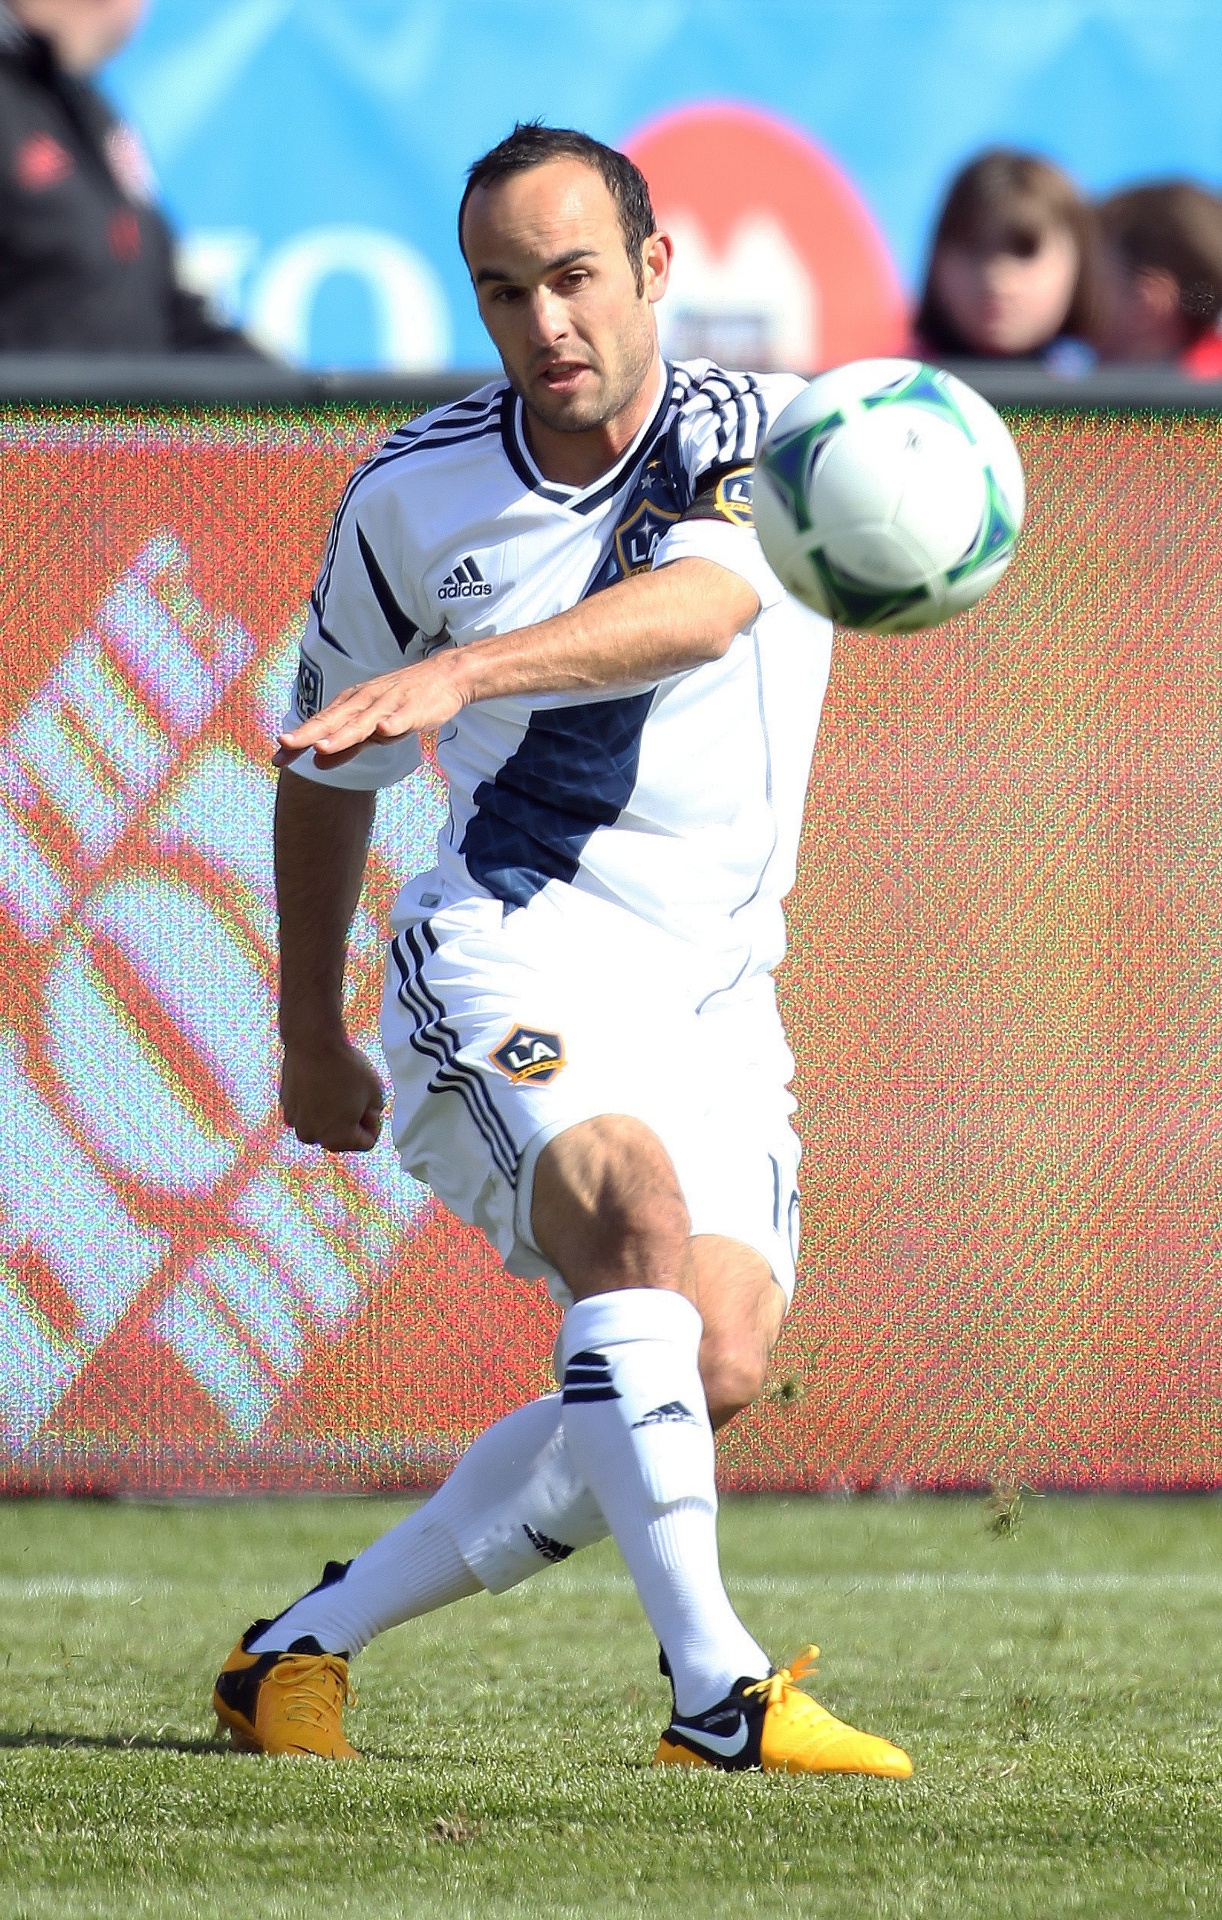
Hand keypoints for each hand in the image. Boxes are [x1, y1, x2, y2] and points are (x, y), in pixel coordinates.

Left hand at [277, 654, 464, 768]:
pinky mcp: (414, 709)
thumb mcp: (371, 725)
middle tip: (285, 744)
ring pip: (363, 722)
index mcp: (352, 704)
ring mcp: (389, 704)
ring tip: (323, 746)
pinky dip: (392, 725)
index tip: (277, 759)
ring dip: (343, 735)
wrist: (446, 676)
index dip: (299, 741)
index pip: (320, 724)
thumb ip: (345, 746)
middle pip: (334, 721)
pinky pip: (401, 719)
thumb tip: (316, 762)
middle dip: (310, 733)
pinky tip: (383, 731)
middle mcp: (365, 701)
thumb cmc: (403, 700)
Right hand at [280, 1036, 385, 1151]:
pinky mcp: (286, 1105)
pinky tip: (321, 1081)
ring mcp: (295, 1122)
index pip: (366, 1142)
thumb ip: (373, 1115)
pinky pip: (309, 1109)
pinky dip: (316, 1101)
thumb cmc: (347, 1068)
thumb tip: (361, 1119)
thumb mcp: (376, 1094)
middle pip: (342, 1136)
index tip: (368, 1100)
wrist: (313, 1042)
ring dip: (333, 1111)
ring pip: (324, 1123)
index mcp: (336, 1140)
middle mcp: (312, 1136)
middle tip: (355, 1093)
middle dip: (352, 1119)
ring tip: (337, 1085)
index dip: (373, 1120)